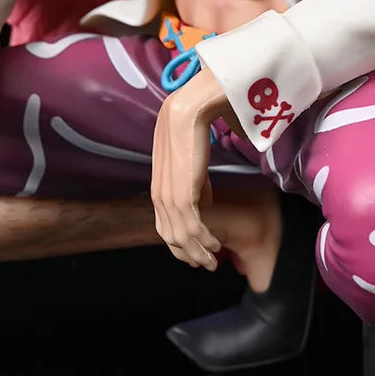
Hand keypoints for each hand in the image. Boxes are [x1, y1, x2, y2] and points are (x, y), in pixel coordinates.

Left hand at [151, 67, 232, 270]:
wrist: (189, 110)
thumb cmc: (192, 129)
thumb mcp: (190, 163)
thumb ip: (195, 183)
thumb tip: (203, 202)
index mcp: (159, 188)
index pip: (165, 226)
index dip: (180, 244)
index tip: (196, 254)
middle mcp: (160, 196)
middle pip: (171, 237)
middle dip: (189, 254)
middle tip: (206, 265)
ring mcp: (169, 197)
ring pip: (182, 237)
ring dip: (199, 252)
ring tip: (213, 261)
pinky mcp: (182, 194)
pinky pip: (192, 227)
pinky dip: (204, 241)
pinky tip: (215, 246)